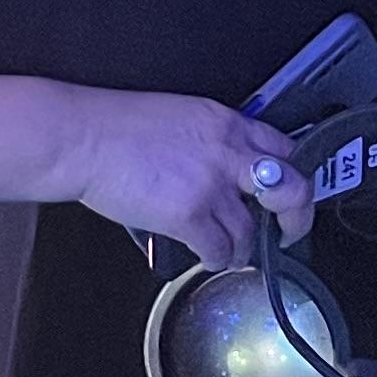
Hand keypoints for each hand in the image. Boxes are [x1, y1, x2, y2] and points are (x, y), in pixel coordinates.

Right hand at [66, 85, 314, 265]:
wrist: (81, 137)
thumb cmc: (113, 126)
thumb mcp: (178, 116)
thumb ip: (209, 140)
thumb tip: (223, 168)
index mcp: (224, 122)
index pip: (283, 147)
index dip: (291, 174)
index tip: (288, 191)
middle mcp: (227, 151)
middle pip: (291, 188)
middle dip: (296, 216)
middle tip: (288, 232)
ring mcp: (211, 185)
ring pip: (251, 231)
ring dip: (243, 248)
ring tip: (230, 252)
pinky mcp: (189, 215)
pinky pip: (221, 251)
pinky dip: (217, 260)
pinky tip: (207, 257)